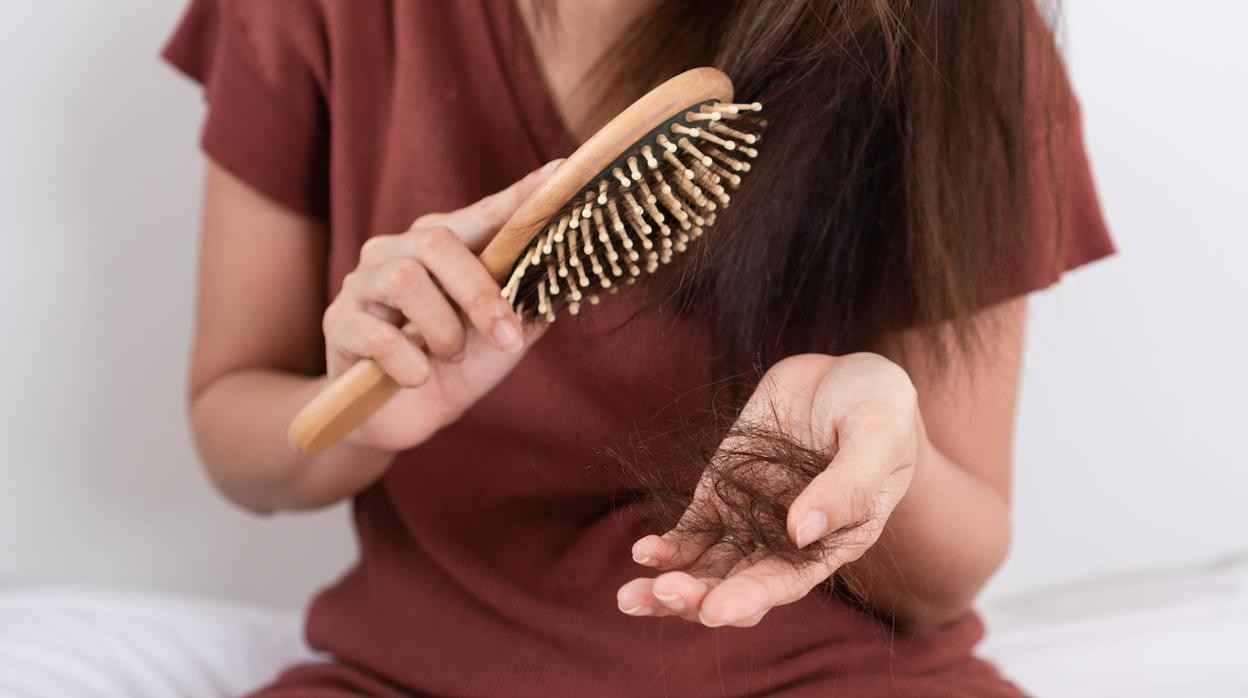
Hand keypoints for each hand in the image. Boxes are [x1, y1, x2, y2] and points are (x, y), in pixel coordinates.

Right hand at [322, 160, 561, 451]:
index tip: (559, 173)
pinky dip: (410, 365)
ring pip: (406, 283)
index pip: (482, 214)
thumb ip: (526, 306)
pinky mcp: (338, 323)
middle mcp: (397, 252)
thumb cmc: (452, 370)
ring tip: (449, 358)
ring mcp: (362, 283)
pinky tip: (415, 377)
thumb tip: (563, 276)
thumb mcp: (500, 341)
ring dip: (443, 332)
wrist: (400, 420)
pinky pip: (378, 336)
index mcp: (440, 246)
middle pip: (437, 242)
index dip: (517, 197)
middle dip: (480, 293)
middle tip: (506, 337)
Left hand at [617, 353, 922, 626]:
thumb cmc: (879, 408)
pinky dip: (666, 548)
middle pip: (737, 587)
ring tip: (630, 595)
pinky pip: (690, 532)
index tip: (714, 613)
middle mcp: (787, 543)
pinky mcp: (722, 494)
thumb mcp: (877, 435)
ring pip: (706, 569)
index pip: (786, 582)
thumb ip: (848, 484)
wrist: (846, 377)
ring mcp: (750, 519)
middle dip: (698, 600)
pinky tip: (642, 553)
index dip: (750, 599)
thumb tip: (801, 532)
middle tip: (663, 595)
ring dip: (669, 587)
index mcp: (832, 542)